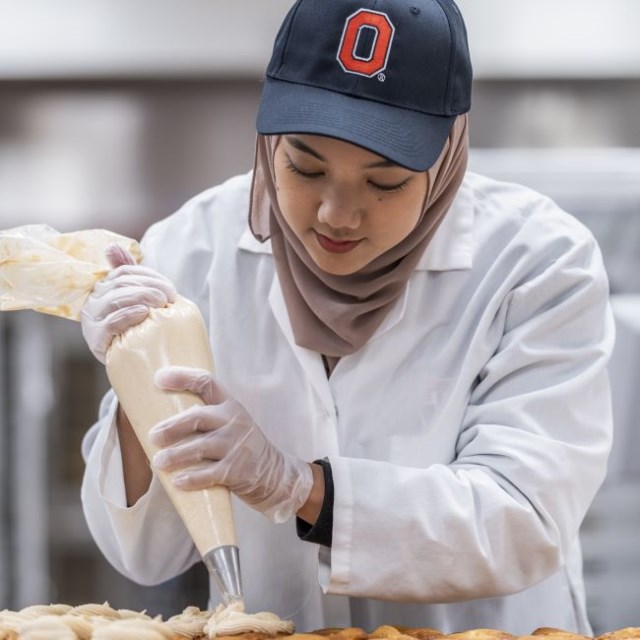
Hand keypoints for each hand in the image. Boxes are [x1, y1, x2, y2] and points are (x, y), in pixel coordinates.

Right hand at [81, 245, 176, 363]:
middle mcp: (93, 302)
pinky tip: (144, 313)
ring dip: (141, 297)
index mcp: (103, 289)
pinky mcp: (96, 339)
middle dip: (149, 286)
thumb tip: (111, 246)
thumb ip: (132, 273)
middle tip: (170, 296)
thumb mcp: (138, 300)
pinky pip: (111, 323)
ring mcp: (92, 321)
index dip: (148, 275)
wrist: (139, 365)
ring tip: (162, 302)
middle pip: (120, 284)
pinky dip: (128, 315)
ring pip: (115, 300)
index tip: (170, 287)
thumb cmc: (140, 329)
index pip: (124, 272)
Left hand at [148, 366, 313, 523]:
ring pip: (199, 447)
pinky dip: (191, 478)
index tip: (159, 378)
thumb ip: (207, 419)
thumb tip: (162, 421)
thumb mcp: (233, 424)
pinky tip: (177, 481)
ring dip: (175, 455)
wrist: (276, 474)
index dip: (182, 377)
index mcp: (230, 406)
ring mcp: (236, 446)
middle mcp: (234, 422)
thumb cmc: (244, 448)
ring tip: (159, 461)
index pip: (206, 383)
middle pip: (198, 417)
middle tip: (153, 436)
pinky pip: (209, 474)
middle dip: (172, 426)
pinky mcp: (236, 471)